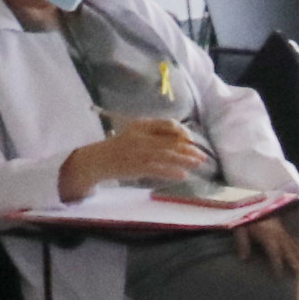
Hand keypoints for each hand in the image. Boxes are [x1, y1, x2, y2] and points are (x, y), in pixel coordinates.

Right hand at [59, 118, 210, 198]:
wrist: (97, 159)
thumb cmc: (119, 146)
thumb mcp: (136, 133)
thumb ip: (154, 134)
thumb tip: (180, 139)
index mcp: (141, 125)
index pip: (167, 124)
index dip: (182, 132)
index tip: (191, 140)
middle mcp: (140, 136)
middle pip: (170, 141)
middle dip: (188, 149)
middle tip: (202, 156)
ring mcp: (138, 152)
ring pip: (167, 155)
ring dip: (184, 160)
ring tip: (198, 164)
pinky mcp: (135, 167)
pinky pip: (157, 169)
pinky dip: (171, 172)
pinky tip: (183, 175)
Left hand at [234, 212, 298, 273]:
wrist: (252, 199)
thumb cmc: (245, 214)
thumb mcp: (240, 227)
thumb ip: (242, 243)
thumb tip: (244, 258)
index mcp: (268, 235)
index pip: (274, 252)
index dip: (277, 264)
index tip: (279, 276)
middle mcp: (278, 234)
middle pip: (289, 250)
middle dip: (295, 263)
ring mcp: (283, 230)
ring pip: (294, 245)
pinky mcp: (283, 227)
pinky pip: (295, 239)